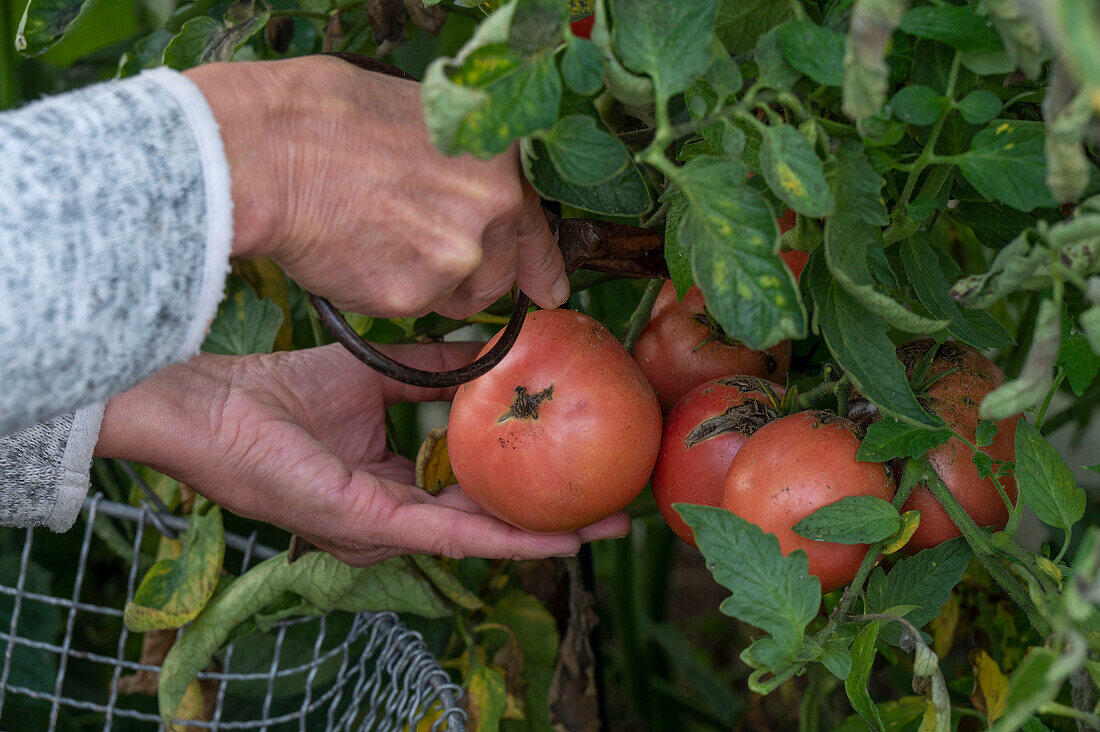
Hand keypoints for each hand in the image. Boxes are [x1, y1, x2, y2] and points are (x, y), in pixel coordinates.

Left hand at [93, 343, 627, 564]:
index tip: (581, 464)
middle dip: (553, 518)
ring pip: (480, 538)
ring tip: (604, 526)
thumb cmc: (282, 391)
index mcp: (394, 482)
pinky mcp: (374, 526)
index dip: (528, 481)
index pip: (473, 490)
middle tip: (615, 508)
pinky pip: (453, 537)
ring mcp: (387, 528)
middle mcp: (396, 515)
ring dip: (545, 534)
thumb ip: (436, 370)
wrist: (220, 405)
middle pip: (488, 522)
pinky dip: (508, 538)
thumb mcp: (379, 376)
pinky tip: (557, 537)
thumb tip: (495, 344)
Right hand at [184, 56, 568, 319]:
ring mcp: (453, 262)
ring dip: (428, 286)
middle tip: (415, 244)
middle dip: (466, 272)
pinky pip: (408, 309)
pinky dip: (385, 292)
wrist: (265, 152)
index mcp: (499, 164)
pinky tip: (354, 252)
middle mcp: (489, 216)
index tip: (548, 292)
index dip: (540, 266)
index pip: (537, 231)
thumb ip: (465, 166)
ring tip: (376, 239)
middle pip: (496, 277)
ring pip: (453, 299)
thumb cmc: (328, 118)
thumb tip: (481, 193)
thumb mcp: (423, 117)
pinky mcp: (409, 298)